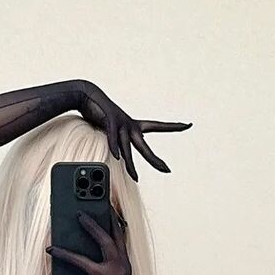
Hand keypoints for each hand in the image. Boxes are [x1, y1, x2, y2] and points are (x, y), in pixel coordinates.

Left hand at [46, 210, 133, 274]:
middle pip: (104, 240)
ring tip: (50, 248)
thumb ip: (109, 264)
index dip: (113, 219)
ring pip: (83, 261)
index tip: (107, 205)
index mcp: (125, 263)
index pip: (120, 235)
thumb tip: (88, 249)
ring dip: (64, 254)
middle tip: (78, 214)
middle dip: (91, 226)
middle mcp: (119, 268)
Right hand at [76, 81, 191, 180]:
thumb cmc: (98, 114)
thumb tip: (119, 157)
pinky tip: (118, 157)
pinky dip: (114, 147)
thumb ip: (116, 143)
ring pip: (127, 149)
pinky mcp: (109, 120)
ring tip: (136, 178)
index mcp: (133, 126)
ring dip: (131, 166)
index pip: (158, 127)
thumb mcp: (110, 130)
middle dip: (155, 160)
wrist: (86, 96)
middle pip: (145, 148)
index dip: (173, 127)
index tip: (187, 125)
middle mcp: (130, 125)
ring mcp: (120, 123)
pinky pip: (113, 138)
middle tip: (167, 170)